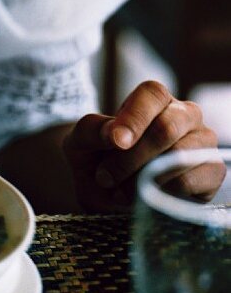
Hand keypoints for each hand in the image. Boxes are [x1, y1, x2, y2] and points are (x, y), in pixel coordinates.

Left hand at [62, 80, 222, 211]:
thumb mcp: (82, 140)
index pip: (152, 95)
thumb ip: (93, 130)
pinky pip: (190, 182)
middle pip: (167, 127)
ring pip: (180, 157)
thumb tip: (116, 135)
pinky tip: (143, 197)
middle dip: (133, 157)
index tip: (116, 142)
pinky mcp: (211, 173)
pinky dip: (161, 193)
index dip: (134, 118)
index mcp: (155, 99)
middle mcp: (185, 115)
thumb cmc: (96, 157)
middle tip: (106, 177)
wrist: (108, 191)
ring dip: (143, 178)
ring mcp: (202, 143)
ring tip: (119, 190)